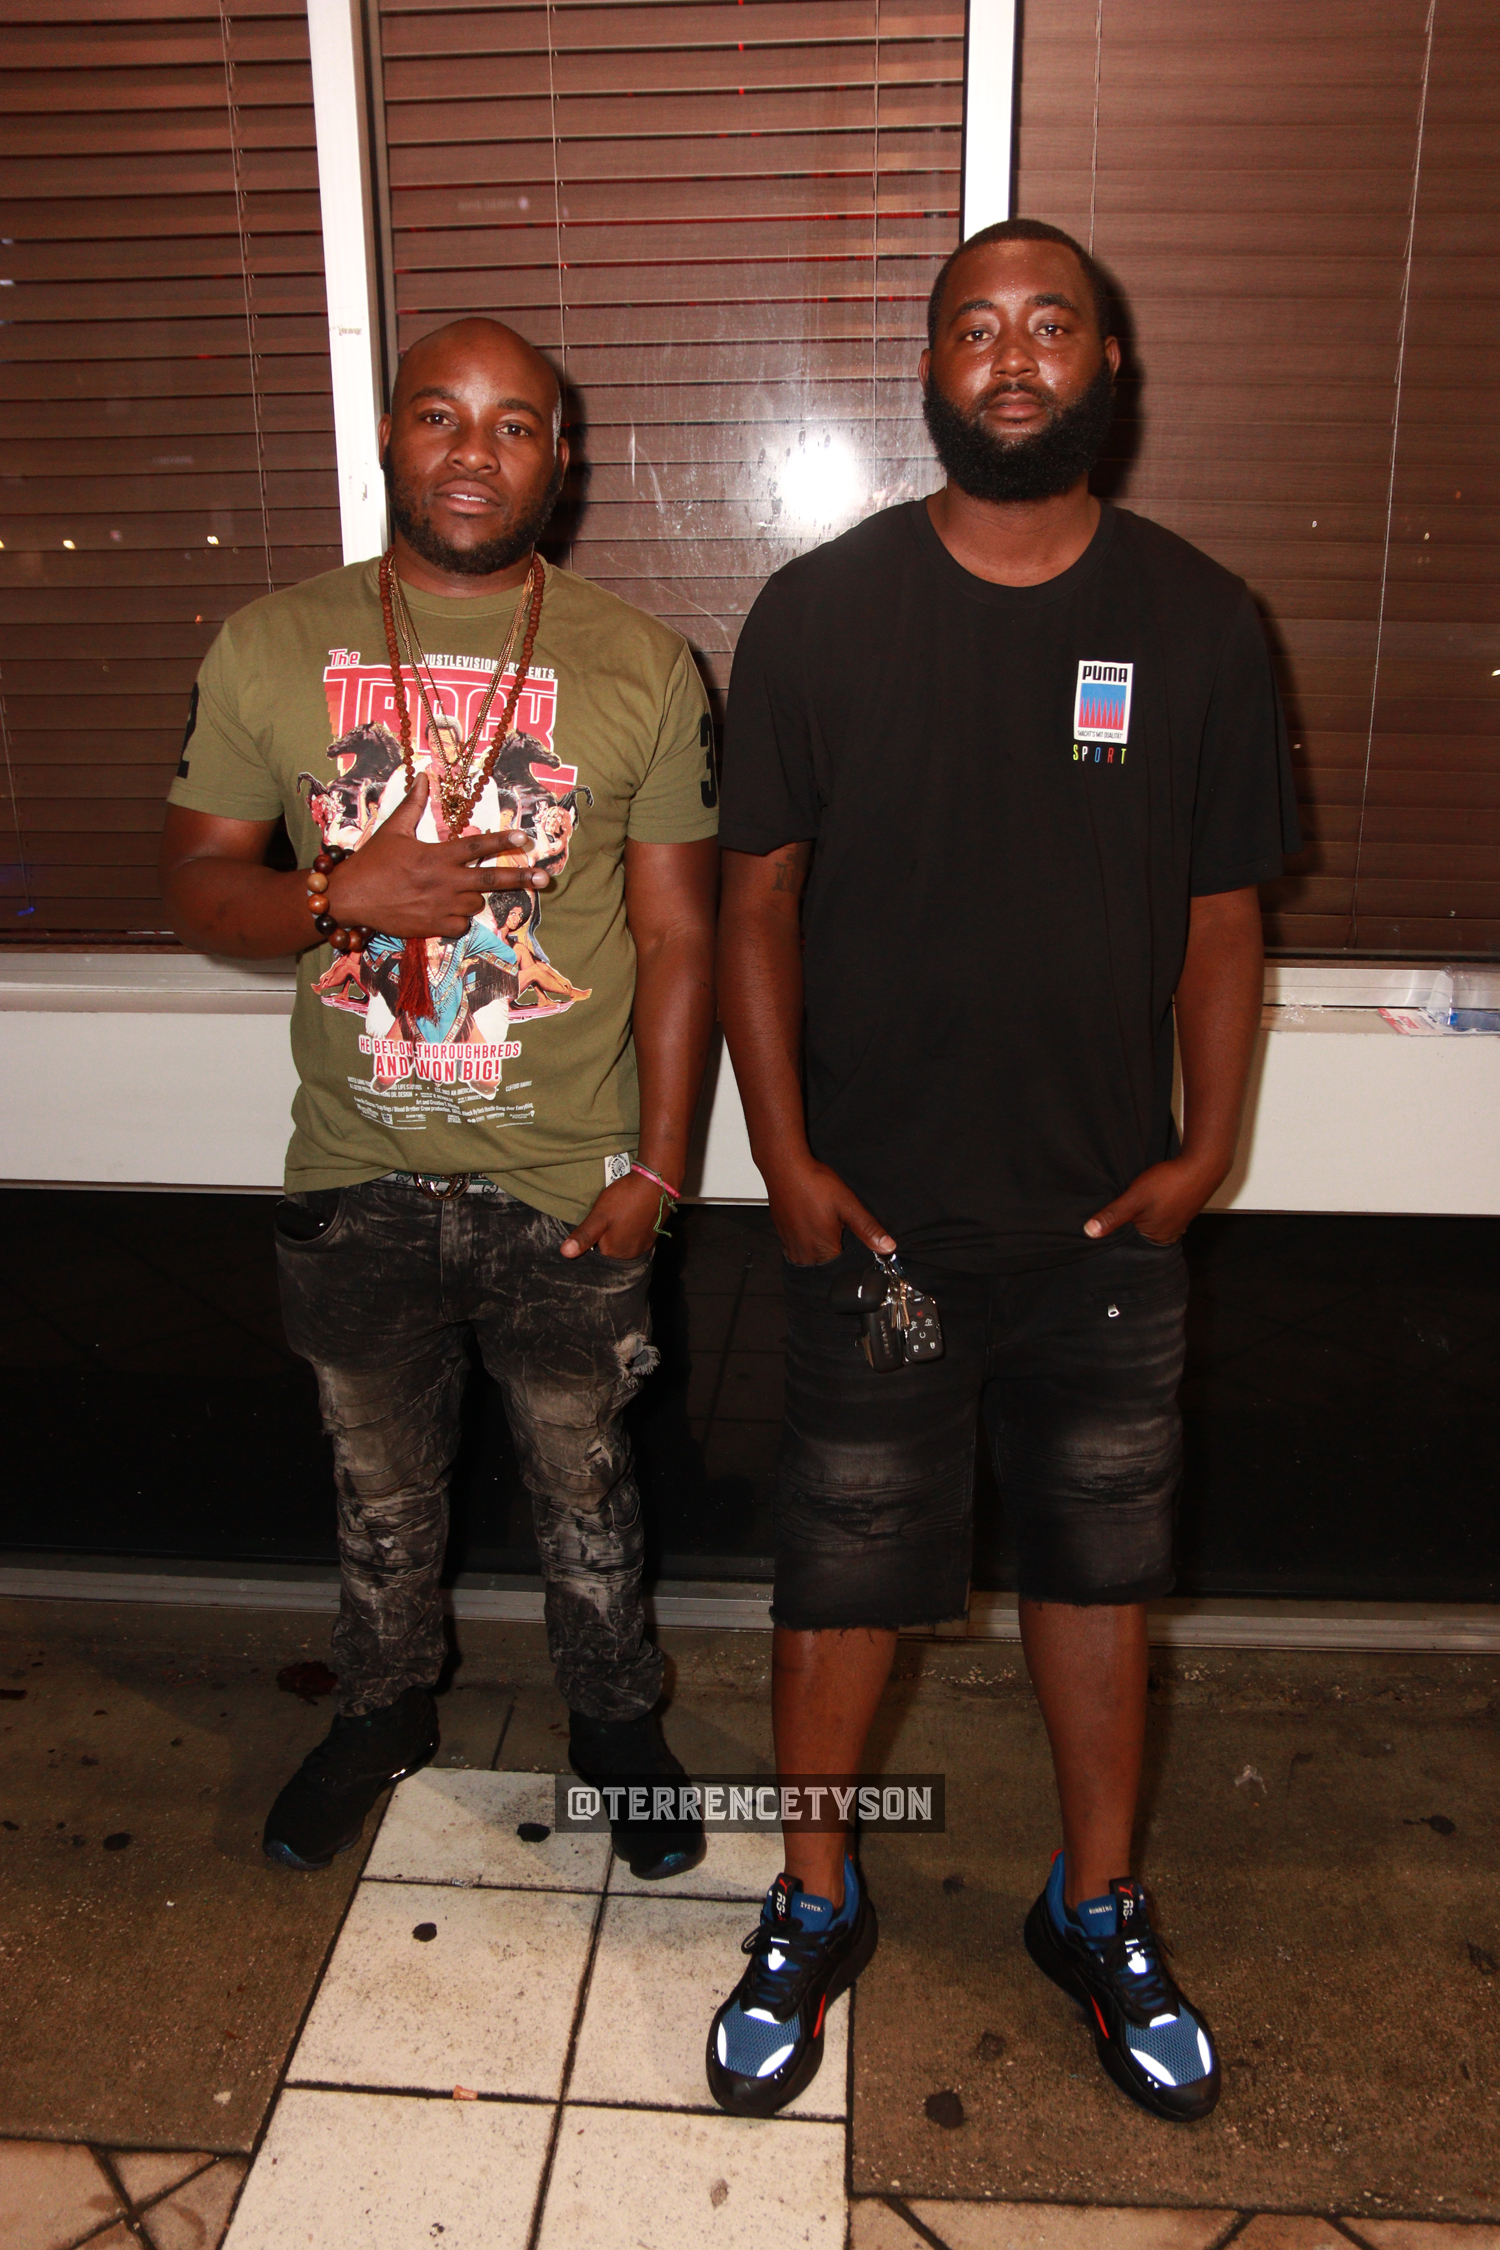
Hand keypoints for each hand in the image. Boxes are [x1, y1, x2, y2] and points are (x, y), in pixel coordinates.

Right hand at [325, 774, 549, 937]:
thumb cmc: (371, 862)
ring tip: (452, 889)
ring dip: (472, 896)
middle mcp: (444, 881)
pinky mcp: (434, 927)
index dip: (503, 841)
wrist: (349, 898)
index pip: (477, 846)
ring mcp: (441, 907)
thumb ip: (414, 804)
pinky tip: (443, 911)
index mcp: (436, 855)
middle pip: (491, 880)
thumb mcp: (393, 830)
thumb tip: (424, 775)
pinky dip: (458, 918)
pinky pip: (461, 924)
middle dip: (521, 878)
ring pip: (476, 903)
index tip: (525, 838)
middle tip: (544, 879)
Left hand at [560, 1171, 664, 1259]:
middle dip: (604, 1239)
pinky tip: (627, 1217)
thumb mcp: (599, 1216)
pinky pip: (635, 1238)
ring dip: (617, 1235)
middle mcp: (631, 1254)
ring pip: (623, 1244)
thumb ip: (583, 1235)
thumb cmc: (625, 1198)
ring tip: (615, 1218)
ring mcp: (644, 1245)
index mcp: (615, 1253)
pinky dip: (629, 1231)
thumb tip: (565, 1253)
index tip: (592, 1225)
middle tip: (604, 1219)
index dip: (590, 1241)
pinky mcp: (652, 1235)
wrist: (655, 1182)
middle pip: (610, 1251)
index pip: (595, 1254)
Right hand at [761, 1152, 894, 1266]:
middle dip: (834, 1254)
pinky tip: (811, 1225)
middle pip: (825, 1266)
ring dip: (819, 1250)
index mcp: (823, 1250)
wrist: (786, 1168)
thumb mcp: (849, 1206)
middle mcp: (804, 1253)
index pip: (842, 1269)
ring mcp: (790, 1246)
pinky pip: (797, 1250)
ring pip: (810, 1260)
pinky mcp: (782, 1237)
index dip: (852, 1258)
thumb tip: (887, 1247)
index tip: (851, 1241)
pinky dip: (806, 1243)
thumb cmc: (814, 1184)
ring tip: (824, 1227)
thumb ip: (868, 1229)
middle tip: (836, 1229)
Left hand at [1084, 1154, 1225, 1245]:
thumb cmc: (1169, 1183)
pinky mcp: (1181, 1209)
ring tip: (1134, 1199)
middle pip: (1138, 1230)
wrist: (1201, 1165)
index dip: (1116, 1229)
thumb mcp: (1134, 1199)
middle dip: (1128, 1220)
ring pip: (1149, 1219)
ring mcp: (1176, 1222)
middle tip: (1120, 1205)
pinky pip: (1159, 1210)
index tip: (1106, 1218)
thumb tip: (1090, 1232)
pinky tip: (1149, 1194)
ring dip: (1141, 1210)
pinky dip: (1152, 1204)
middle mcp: (1168, 1235)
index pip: (1128, 1240)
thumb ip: (1113, 1216)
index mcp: (1156, 1239)